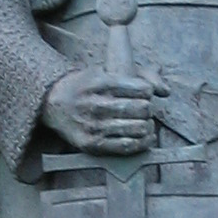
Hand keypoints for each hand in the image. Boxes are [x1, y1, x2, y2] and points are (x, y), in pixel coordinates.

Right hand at [43, 64, 166, 154]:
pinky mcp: (92, 144)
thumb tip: (165, 90)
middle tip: (145, 109)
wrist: (52, 103)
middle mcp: (96, 104)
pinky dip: (143, 142)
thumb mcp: (104, 71)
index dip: (148, 92)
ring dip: (148, 126)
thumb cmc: (84, 85)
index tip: (145, 93)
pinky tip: (146, 137)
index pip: (141, 89)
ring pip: (138, 128)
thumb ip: (136, 75)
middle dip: (148, 109)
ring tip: (145, 122)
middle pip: (141, 109)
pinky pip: (127, 146)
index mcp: (100, 82)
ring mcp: (94, 126)